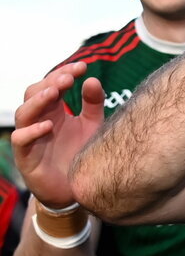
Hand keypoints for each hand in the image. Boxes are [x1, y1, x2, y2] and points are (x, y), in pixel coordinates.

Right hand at [12, 64, 104, 208]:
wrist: (74, 189)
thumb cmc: (79, 153)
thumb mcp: (91, 126)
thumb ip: (93, 104)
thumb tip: (93, 79)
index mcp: (53, 110)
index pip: (52, 84)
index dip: (64, 73)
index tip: (82, 66)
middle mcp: (39, 120)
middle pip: (35, 94)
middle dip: (50, 83)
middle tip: (68, 77)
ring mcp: (30, 137)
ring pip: (24, 113)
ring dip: (38, 101)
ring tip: (54, 93)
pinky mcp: (26, 156)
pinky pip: (21, 140)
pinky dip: (32, 131)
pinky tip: (48, 125)